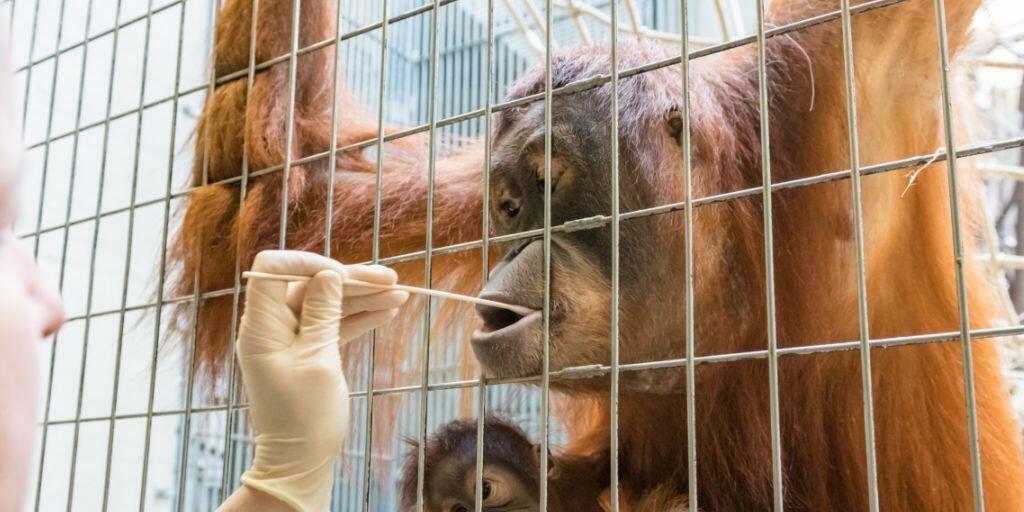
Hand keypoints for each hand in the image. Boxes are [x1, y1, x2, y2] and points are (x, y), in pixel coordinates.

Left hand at [234, 250, 406, 510]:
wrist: (301, 461)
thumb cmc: (305, 417)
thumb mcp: (318, 360)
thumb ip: (323, 313)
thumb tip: (328, 273)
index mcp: (262, 326)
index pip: (273, 270)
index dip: (307, 263)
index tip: (343, 273)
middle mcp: (273, 327)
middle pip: (310, 285)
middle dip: (350, 280)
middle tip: (391, 279)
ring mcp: (292, 339)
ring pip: (328, 304)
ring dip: (363, 298)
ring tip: (401, 294)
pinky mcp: (310, 352)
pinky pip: (334, 324)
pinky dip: (360, 317)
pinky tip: (389, 310)